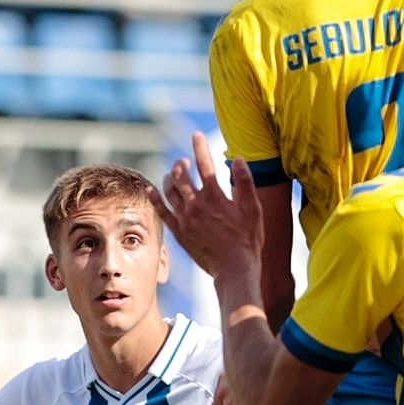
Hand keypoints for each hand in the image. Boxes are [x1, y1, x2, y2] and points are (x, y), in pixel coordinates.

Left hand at [149, 132, 264, 280]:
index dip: (200, 147)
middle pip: (182, 176)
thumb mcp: (253, 209)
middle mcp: (196, 205)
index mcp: (215, 196)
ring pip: (169, 191)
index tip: (195, 135)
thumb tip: (239, 159)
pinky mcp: (179, 232)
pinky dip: (155, 199)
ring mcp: (185, 219)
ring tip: (172, 174)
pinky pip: (162, 212)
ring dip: (169, 178)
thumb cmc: (247, 239)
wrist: (233, 269)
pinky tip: (151, 190)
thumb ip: (245, 183)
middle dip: (182, 164)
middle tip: (184, 161)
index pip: (205, 165)